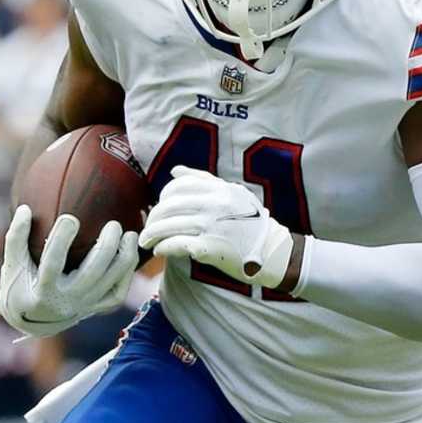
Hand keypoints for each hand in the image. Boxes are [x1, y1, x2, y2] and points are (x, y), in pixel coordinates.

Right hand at [0, 206, 138, 336]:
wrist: (36, 320)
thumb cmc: (21, 286)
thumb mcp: (13, 266)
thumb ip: (16, 238)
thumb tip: (25, 209)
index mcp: (43, 291)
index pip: (52, 264)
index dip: (61, 241)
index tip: (70, 218)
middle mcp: (68, 300)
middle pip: (92, 272)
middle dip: (106, 247)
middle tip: (113, 224)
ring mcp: (86, 305)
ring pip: (112, 282)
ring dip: (125, 257)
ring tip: (130, 235)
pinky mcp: (98, 308)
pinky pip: (118, 292)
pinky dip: (127, 273)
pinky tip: (131, 254)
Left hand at [140, 167, 292, 287]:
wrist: (273, 252)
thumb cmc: (254, 223)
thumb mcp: (235, 194)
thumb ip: (205, 180)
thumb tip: (175, 171)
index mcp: (220, 190)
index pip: (178, 186)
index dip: (163, 197)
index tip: (161, 208)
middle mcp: (214, 205)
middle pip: (169, 206)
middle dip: (153, 218)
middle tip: (148, 229)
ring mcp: (211, 226)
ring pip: (168, 226)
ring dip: (152, 235)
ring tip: (147, 242)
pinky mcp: (209, 248)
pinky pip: (175, 245)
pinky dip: (163, 248)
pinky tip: (160, 251)